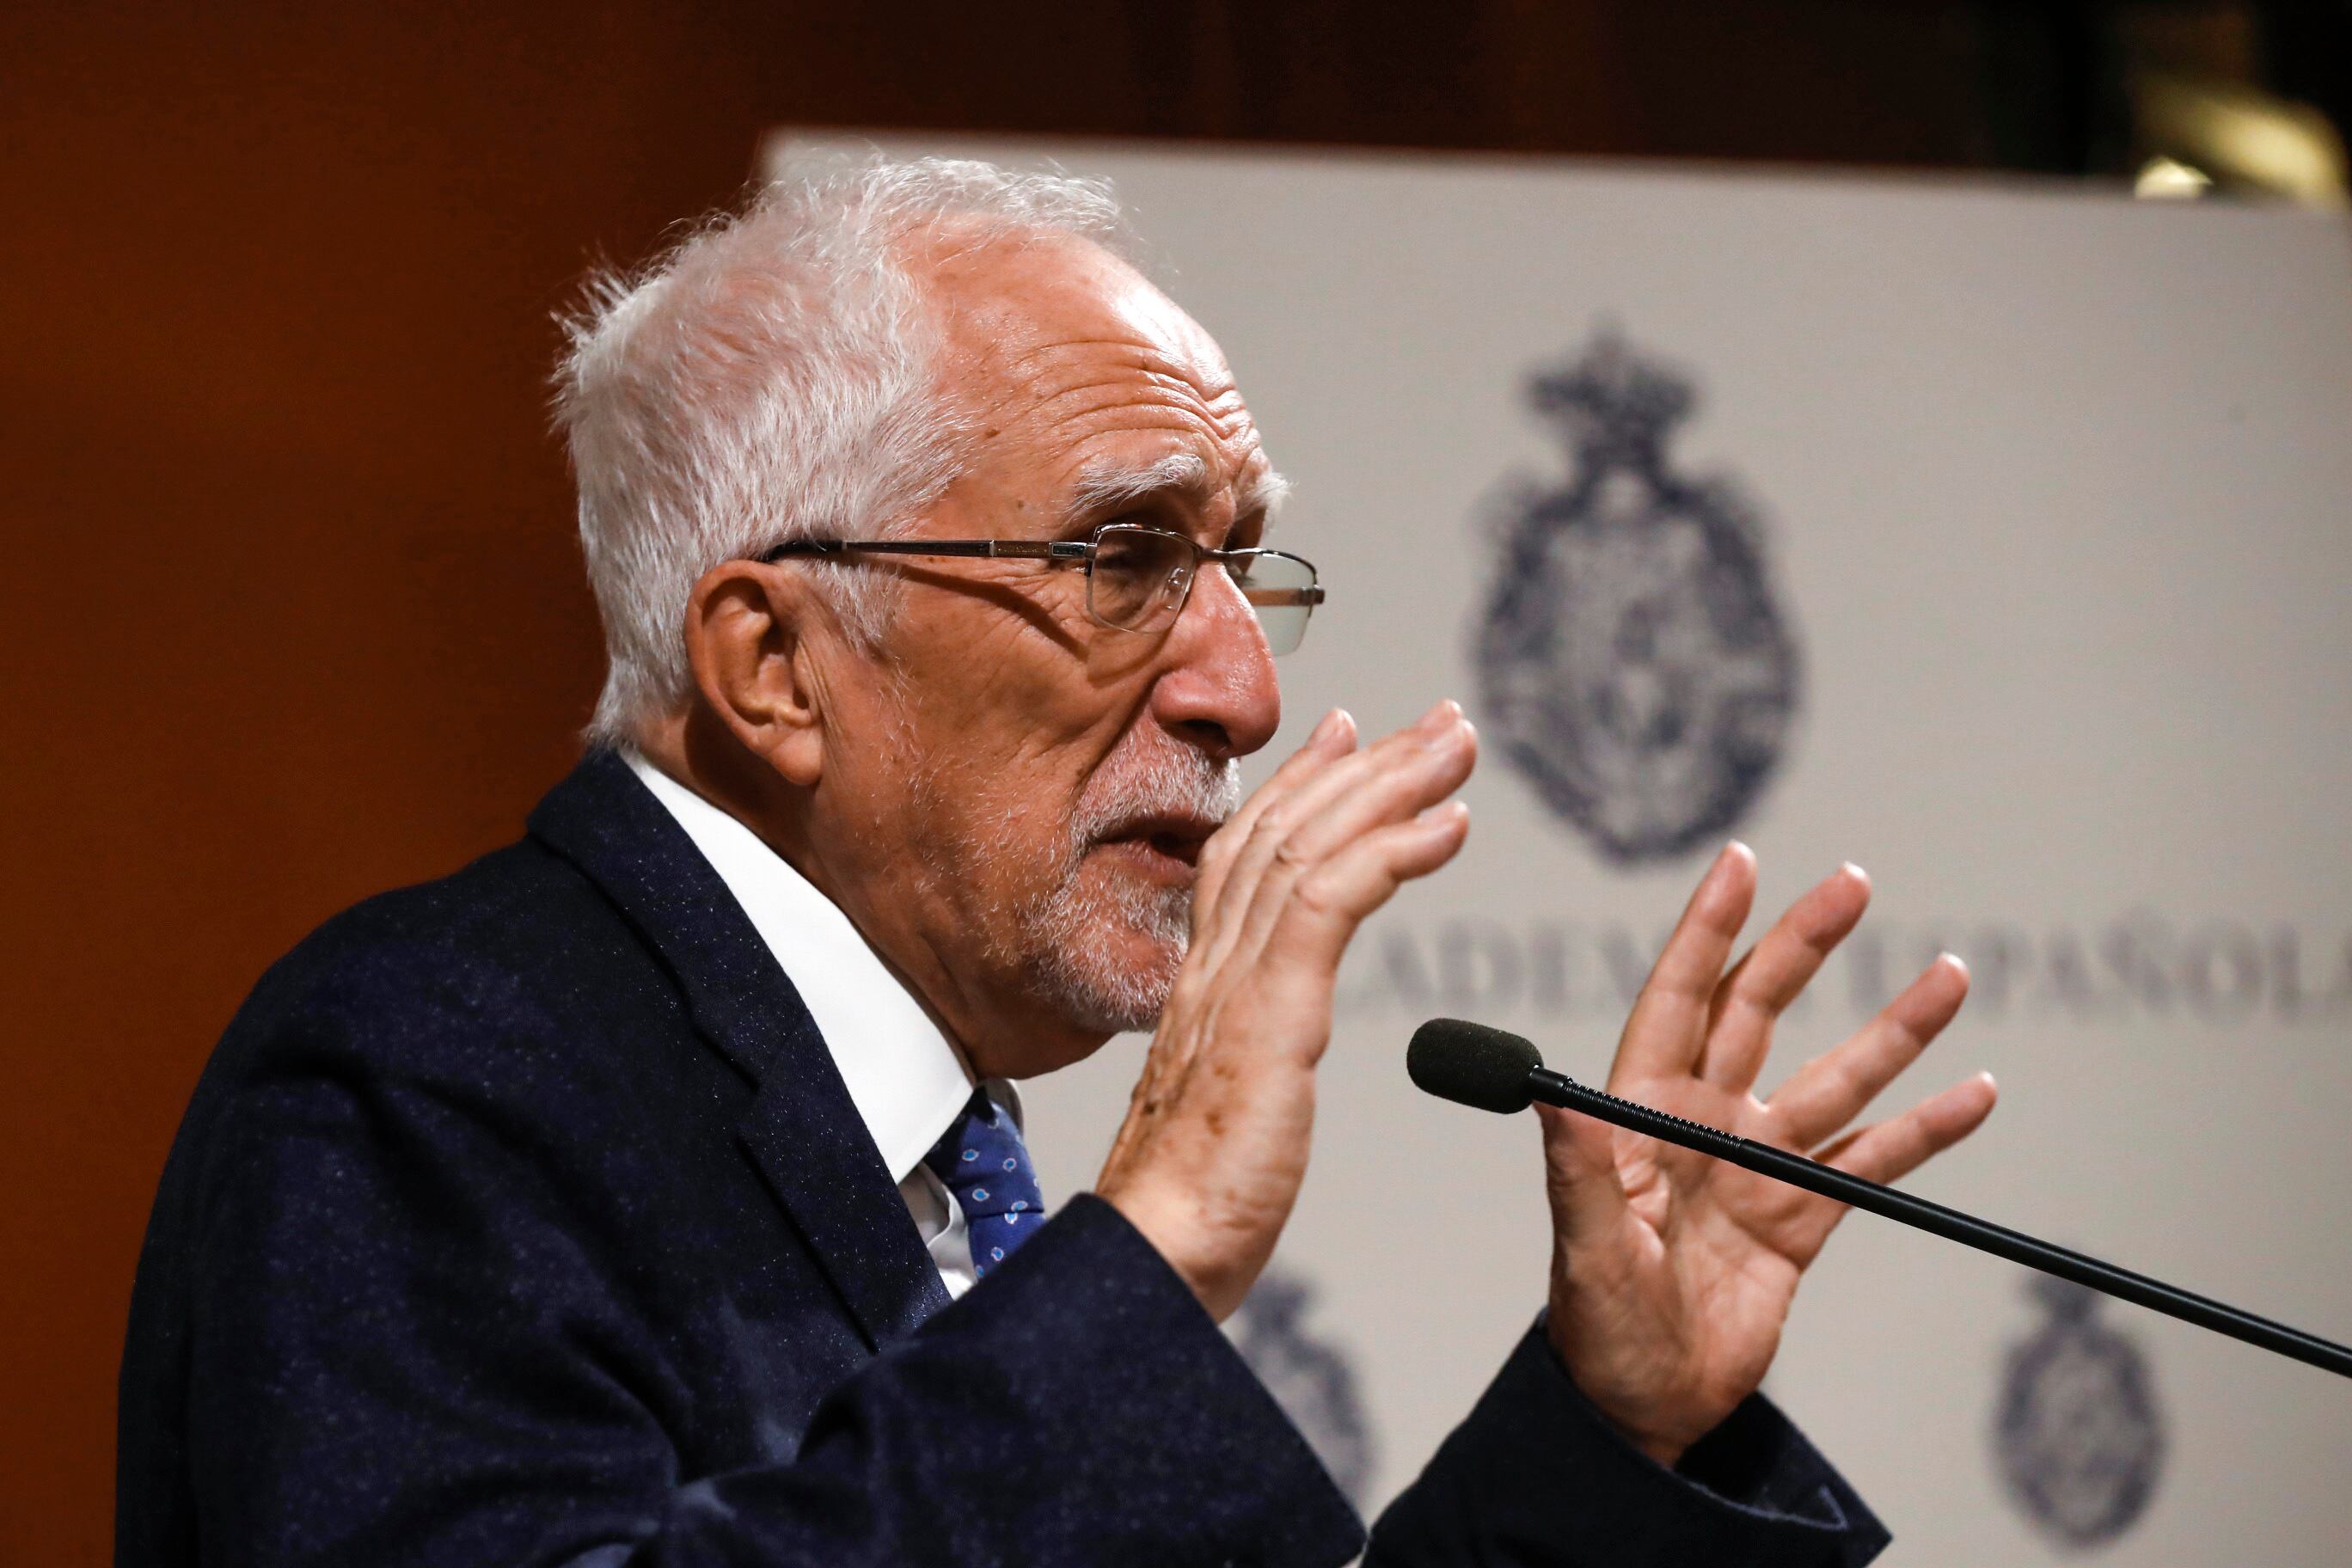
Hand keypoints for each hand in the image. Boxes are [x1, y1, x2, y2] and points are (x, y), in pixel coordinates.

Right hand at [1097, 700, 1476, 1319]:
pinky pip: (1332, 903)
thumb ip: (1244, 1057)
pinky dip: (1392, 851)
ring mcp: (1235, 986)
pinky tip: (1445, 826)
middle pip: (1286, 829)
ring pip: (1311, 847)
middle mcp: (1212, 967)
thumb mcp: (1225, 1109)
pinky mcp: (1268, 1015)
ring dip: (1393, 786)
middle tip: (1438, 721)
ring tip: (1455, 748)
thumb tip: (1262, 1046)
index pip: (1246, 854)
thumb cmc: (1191, 1211)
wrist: (1154, 1260)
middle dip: (1367, 765)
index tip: (1347, 737)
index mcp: (1202, 986)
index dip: (1297, 786)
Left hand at [1542, 843, 1997, 1465]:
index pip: (1678, 999)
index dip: (1707, 930)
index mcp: (1641, 1113)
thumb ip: (1577, 1171)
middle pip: (1760, 1013)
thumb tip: (1552, 1097)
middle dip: (1804, 946)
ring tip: (1948, 975)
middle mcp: (1703, 1123)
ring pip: (1836, 1079)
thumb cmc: (1595, 1328)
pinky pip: (1872, 1162)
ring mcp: (1756, 1166)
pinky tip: (1972, 1092)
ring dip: (1893, 1030)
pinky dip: (1924, 1129)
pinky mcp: (1801, 1219)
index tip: (1741, 861)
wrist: (1642, 1408)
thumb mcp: (1583, 1249)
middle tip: (1854, 884)